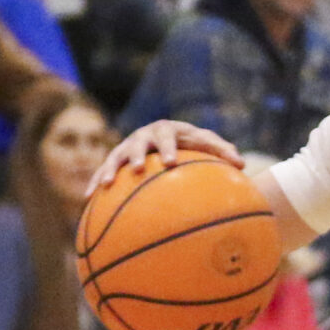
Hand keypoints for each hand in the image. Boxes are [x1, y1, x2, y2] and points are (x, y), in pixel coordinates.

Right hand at [90, 120, 244, 194]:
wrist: (169, 139)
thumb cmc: (192, 144)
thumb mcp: (206, 145)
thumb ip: (222, 151)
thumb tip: (242, 164)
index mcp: (167, 130)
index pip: (168, 136)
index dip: (168, 147)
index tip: (170, 162)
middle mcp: (144, 135)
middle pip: (138, 143)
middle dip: (137, 154)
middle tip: (139, 168)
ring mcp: (128, 147)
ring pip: (116, 156)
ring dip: (110, 169)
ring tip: (105, 185)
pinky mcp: (117, 160)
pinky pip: (104, 171)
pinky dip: (95, 182)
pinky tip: (86, 199)